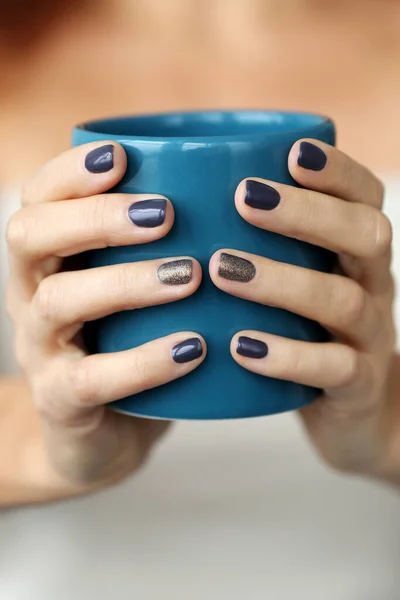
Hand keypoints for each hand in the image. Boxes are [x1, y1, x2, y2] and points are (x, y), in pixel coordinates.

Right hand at [5, 142, 205, 497]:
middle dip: (97, 217)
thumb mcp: (137, 290)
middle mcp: (30, 294)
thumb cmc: (131, 343)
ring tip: (190, 275)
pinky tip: (194, 347)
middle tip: (165, 214)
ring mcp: (39, 350)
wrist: (103, 432)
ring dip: (127, 281)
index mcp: (48, 257)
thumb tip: (239, 193)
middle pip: (31, 236)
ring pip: (59, 301)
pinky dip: (145, 361)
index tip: (121, 155)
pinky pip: (92, 379)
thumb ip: (162, 247)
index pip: (38, 197)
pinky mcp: (60, 401)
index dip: (70, 172)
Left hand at [209, 139, 398, 481]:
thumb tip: (188, 190)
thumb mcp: (299, 277)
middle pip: (365, 235)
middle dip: (307, 213)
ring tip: (223, 268)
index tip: (291, 152)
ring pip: (343, 300)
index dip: (337, 170)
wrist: (354, 408)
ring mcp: (371, 335)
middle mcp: (373, 283)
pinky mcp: (357, 385)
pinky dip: (287, 355)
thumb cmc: (306, 326)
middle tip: (246, 199)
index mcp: (359, 250)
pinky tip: (242, 346)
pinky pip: (333, 368)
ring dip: (282, 281)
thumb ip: (265, 242)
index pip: (365, 196)